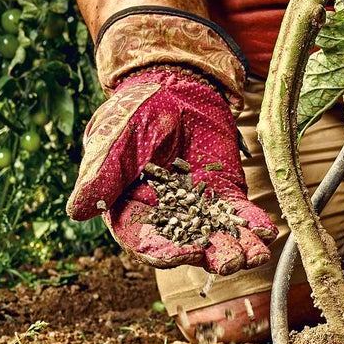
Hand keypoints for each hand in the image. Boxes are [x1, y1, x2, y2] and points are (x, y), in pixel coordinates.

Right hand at [67, 65, 277, 273]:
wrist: (175, 83)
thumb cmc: (136, 110)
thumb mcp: (116, 139)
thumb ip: (101, 174)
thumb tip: (75, 211)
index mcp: (132, 210)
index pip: (147, 240)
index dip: (164, 252)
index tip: (183, 255)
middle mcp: (166, 217)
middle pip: (188, 246)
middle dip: (210, 255)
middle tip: (231, 260)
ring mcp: (197, 207)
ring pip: (217, 235)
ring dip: (237, 248)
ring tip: (256, 253)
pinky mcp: (223, 193)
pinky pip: (239, 214)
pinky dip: (253, 225)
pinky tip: (268, 232)